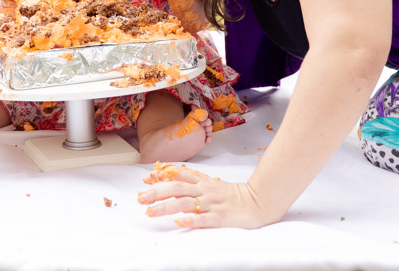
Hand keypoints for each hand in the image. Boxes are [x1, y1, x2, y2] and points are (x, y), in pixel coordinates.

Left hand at [138, 163, 276, 229]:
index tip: (144, 179)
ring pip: (185, 203)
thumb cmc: (233, 195)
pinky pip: (203, 219)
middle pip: (176, 188)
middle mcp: (204, 191)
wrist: (258, 201)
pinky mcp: (220, 217)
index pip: (178, 175)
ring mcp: (212, 204)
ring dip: (166, 207)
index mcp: (202, 182)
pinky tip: (179, 223)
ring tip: (151, 212)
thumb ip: (195, 182)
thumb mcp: (212, 184)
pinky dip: (190, 220)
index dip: (160, 176)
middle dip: (157, 193)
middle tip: (141, 198)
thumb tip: (175, 179)